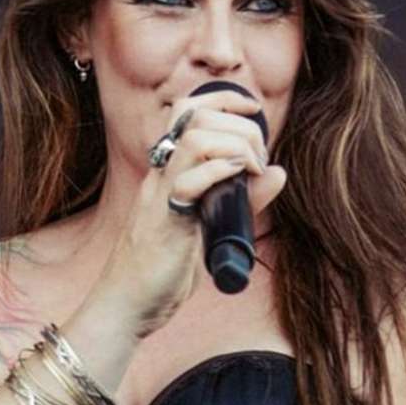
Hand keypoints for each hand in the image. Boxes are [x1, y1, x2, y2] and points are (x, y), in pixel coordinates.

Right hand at [92, 90, 287, 337]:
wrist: (127, 306)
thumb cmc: (163, 268)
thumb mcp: (212, 225)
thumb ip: (242, 199)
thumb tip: (278, 173)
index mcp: (169, 171)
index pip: (186, 111)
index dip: (222, 98)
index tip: (254, 109)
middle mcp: (161, 176)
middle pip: (192, 116)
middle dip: (237, 123)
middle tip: (259, 156)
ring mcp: (160, 197)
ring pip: (192, 140)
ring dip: (234, 144)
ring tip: (252, 169)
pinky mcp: (165, 224)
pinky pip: (186, 183)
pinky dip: (219, 172)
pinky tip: (240, 179)